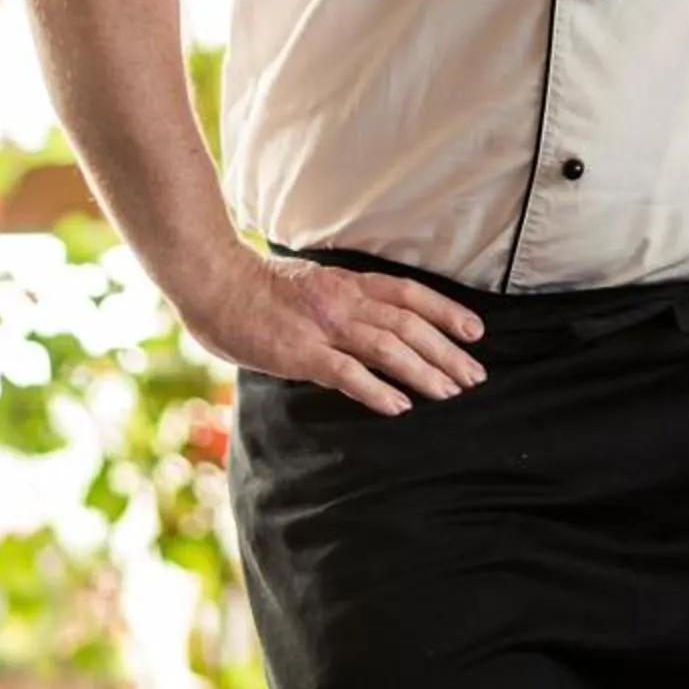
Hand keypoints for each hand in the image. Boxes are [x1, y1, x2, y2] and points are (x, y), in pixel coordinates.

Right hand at [172, 237, 486, 416]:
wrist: (213, 283)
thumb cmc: (258, 289)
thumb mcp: (312, 284)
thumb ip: (343, 301)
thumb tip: (372, 324)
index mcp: (348, 282)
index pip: (409, 294)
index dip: (447, 312)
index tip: (475, 332)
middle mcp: (343, 301)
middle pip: (409, 324)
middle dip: (447, 351)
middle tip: (474, 375)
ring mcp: (323, 326)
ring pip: (388, 348)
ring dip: (424, 371)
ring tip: (449, 392)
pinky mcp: (300, 353)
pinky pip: (347, 373)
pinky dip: (377, 390)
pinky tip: (399, 406)